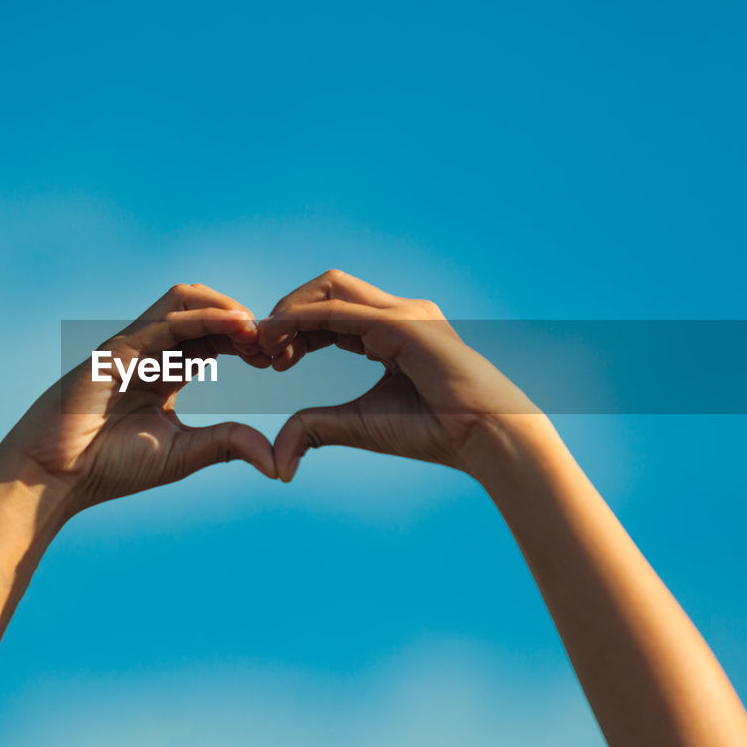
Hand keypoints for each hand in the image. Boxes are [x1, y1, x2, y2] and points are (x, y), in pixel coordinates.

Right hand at [0, 283, 276, 513]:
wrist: (56, 477)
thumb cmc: (111, 466)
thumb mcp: (184, 452)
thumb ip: (227, 444)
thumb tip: (277, 463)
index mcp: (167, 372)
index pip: (215, 338)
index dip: (248, 341)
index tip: (278, 361)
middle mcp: (151, 351)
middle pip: (204, 311)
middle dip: (243, 321)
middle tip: (275, 345)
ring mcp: (133, 344)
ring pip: (184, 300)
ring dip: (225, 307)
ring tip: (257, 329)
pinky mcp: (117, 347)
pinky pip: (165, 320)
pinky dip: (203, 317)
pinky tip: (235, 326)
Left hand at [257, 270, 540, 481]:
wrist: (485, 436)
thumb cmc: (432, 431)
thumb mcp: (358, 425)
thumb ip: (316, 428)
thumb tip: (278, 458)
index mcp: (389, 331)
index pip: (328, 312)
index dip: (292, 330)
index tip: (268, 361)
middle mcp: (395, 313)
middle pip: (325, 288)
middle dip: (286, 312)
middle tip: (261, 351)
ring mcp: (402, 312)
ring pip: (330, 288)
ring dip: (290, 312)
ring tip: (267, 346)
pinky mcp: (403, 323)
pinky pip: (342, 311)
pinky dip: (304, 320)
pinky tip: (281, 342)